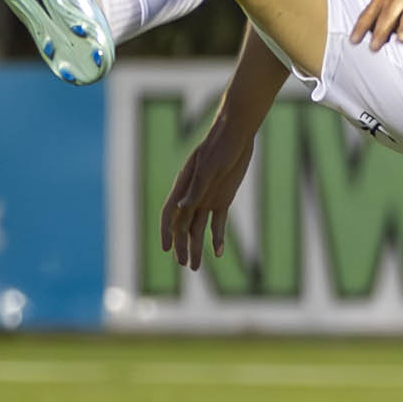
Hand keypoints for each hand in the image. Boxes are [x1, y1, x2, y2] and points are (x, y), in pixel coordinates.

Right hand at [158, 117, 257, 272]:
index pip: (170, 215)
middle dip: (182, 246)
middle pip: (183, 226)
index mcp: (183, 187)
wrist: (237, 135)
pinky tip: (218, 253)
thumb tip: (182, 207)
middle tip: (184, 265)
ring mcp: (208, 198)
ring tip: (195, 267)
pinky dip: (217, 237)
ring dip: (196, 246)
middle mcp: (192, 196)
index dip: (166, 232)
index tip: (165, 249)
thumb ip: (196, 188)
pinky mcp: (223, 198)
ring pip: (198, 228)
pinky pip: (218, 222)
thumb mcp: (208, 167)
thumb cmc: (220, 147)